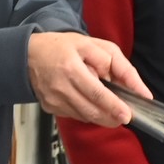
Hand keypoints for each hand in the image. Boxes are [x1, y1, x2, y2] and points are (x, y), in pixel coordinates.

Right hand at [28, 31, 147, 125]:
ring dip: (101, 117)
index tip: (127, 115)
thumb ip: (117, 64)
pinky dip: (87, 113)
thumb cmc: (61, 47)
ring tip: (112, 112)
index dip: (114, 106)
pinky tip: (92, 105)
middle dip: (111, 117)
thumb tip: (136, 87)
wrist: (28, 55)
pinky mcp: (50, 107)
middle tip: (124, 117)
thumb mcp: (93, 45)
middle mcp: (60, 87)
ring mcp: (53, 100)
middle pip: (91, 111)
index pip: (97, 93)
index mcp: (71, 68)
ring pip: (84, 117)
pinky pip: (75, 115)